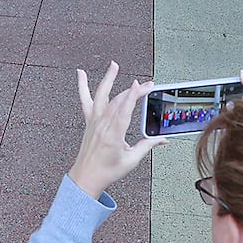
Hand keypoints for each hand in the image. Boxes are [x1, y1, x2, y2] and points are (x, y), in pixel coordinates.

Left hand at [67, 64, 166, 200]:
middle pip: (118, 101)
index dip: (132, 97)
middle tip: (147, 84)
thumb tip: (162, 139)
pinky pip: (85, 100)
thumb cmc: (107, 171)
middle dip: (133, 91)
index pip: (124, 111)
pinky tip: (80, 74)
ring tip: (114, 65)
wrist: (86, 176)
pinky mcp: (89, 121)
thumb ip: (147, 146)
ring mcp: (94, 121)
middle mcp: (102, 125)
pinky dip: (82, 86)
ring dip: (108, 79)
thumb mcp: (131, 160)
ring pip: (101, 95)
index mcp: (113, 135)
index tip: (138, 85)